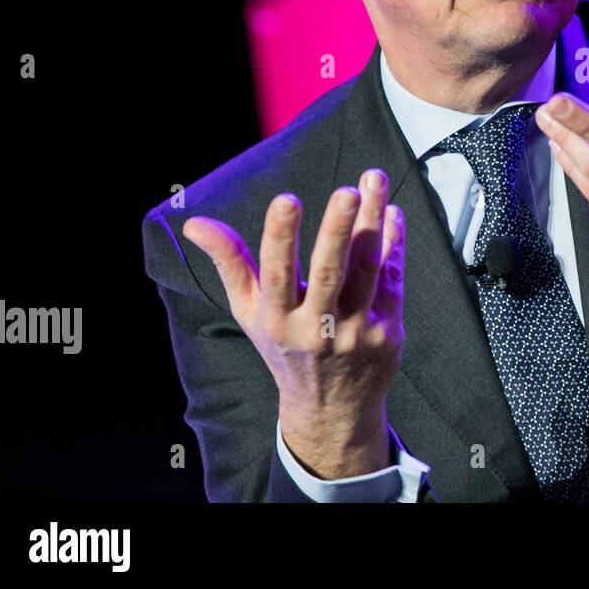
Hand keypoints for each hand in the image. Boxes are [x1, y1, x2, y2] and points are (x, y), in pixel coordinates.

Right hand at [181, 168, 404, 478]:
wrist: (333, 408)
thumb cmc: (286, 347)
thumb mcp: (250, 312)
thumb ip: (229, 263)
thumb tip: (194, 223)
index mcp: (278, 320)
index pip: (278, 274)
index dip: (280, 237)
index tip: (286, 200)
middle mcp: (318, 327)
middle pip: (330, 271)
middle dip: (338, 229)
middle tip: (347, 191)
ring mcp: (357, 330)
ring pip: (368, 267)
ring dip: (373, 220)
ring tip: (374, 180)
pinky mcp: (389, 330)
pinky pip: (391, 276)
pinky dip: (393, 241)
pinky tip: (390, 211)